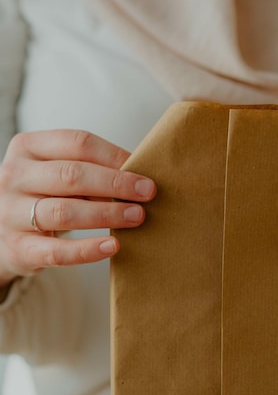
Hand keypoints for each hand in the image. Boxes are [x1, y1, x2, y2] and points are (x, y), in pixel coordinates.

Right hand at [0, 130, 155, 285]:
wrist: (9, 234)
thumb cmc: (46, 197)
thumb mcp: (60, 174)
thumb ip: (93, 169)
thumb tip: (142, 175)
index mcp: (28, 147)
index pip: (77, 143)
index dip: (114, 157)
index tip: (145, 172)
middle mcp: (14, 176)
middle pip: (71, 175)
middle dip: (115, 184)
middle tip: (147, 194)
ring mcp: (11, 212)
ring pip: (64, 211)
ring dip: (107, 214)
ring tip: (136, 217)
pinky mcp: (17, 248)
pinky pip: (57, 251)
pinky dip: (88, 250)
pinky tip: (113, 246)